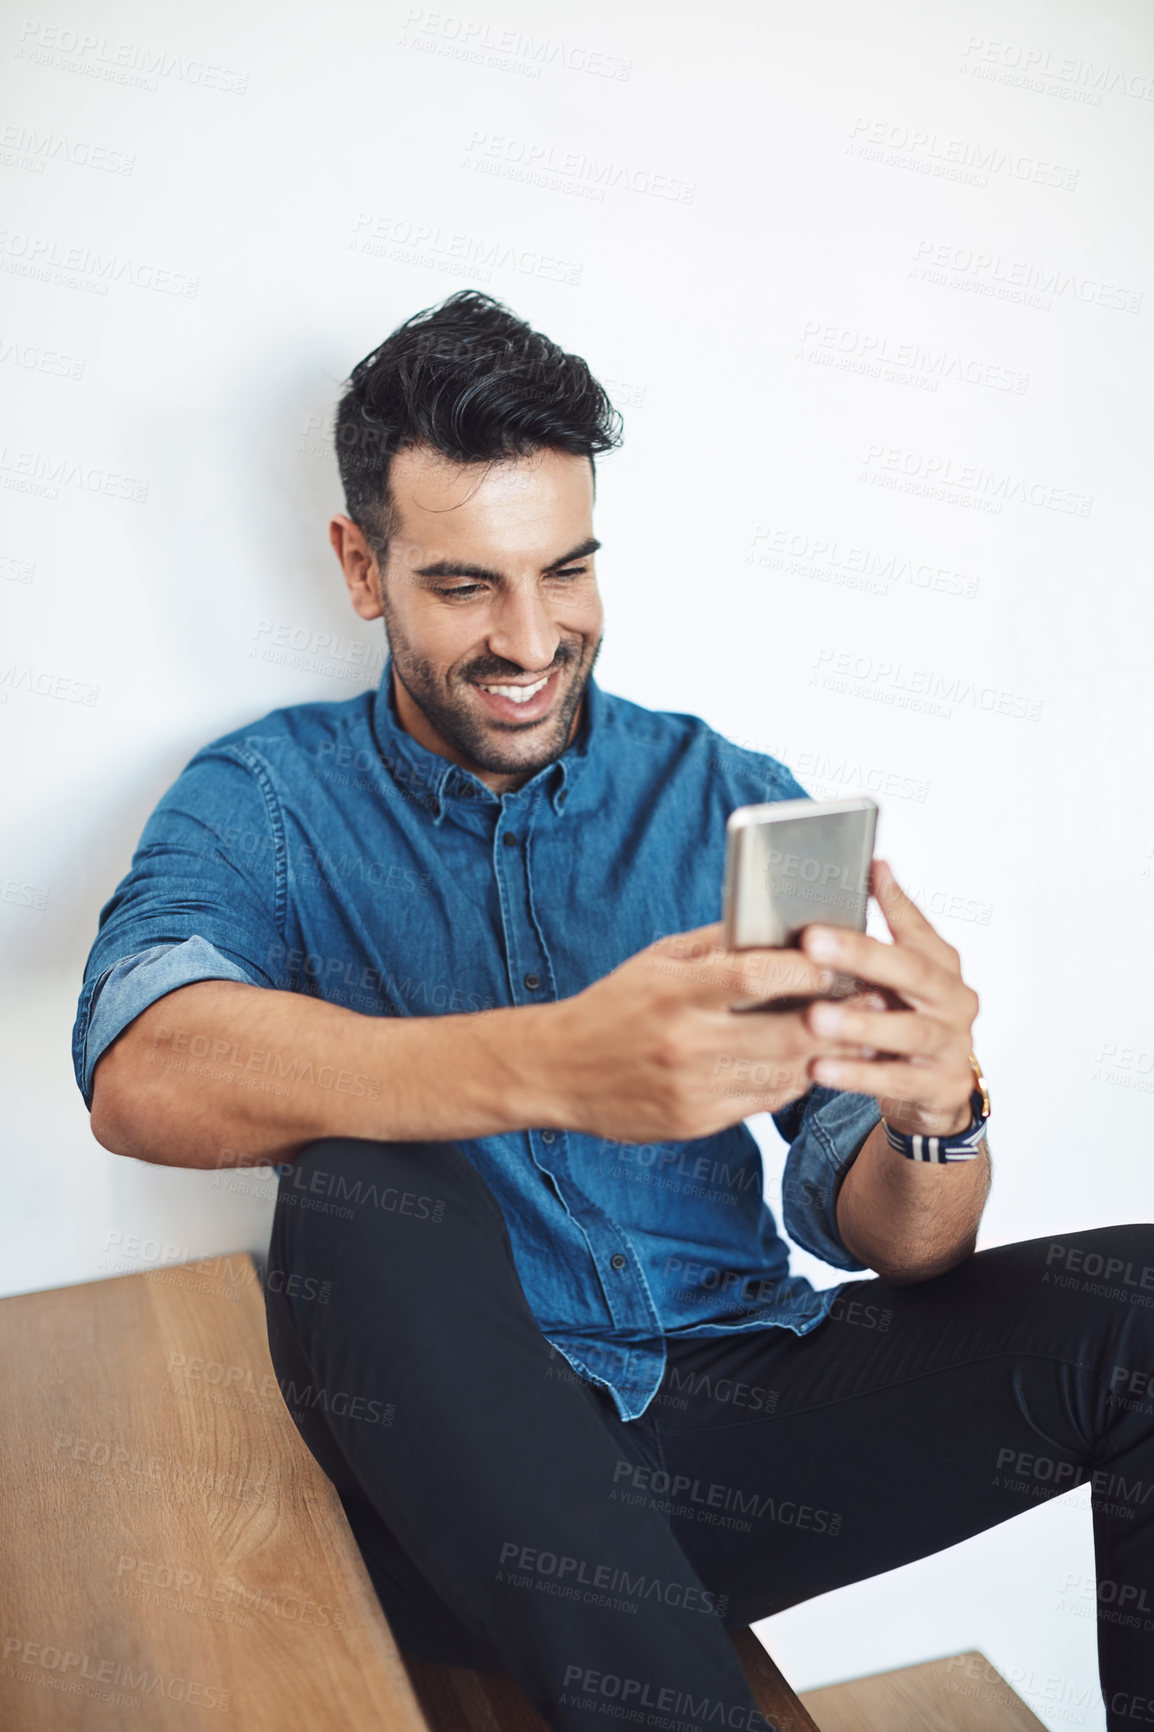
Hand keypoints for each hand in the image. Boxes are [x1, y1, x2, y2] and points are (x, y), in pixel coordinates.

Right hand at [548, 922, 880, 1143]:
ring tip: (856, 1031)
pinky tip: (810, 1062)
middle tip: (873, 999)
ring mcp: (694, 1088)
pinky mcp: (697, 1122)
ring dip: (828, 1053)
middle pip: (788, 1032)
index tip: (838, 958)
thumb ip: (718, 944)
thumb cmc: (613, 1006)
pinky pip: (764, 1102)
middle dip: (839, 1015)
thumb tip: (780, 926)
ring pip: (786, 1073)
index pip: (758, 975)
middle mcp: (687, 1043)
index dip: (808, 967)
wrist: (557, 1071)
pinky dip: (794, 1080)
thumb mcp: (658, 960)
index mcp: (677, 992)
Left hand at [798, 859, 980, 1138]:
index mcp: (942, 966)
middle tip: (812, 942)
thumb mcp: (899, 975)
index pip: (917, 927)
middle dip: (861, 955)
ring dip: (858, 1022)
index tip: (865, 871)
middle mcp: (954, 1000)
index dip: (893, 900)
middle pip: (911, 971)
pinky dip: (857, 1073)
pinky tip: (819, 1067)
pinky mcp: (940, 1085)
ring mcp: (952, 1044)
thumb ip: (890, 928)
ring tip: (814, 1017)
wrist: (935, 1090)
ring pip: (907, 1030)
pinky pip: (895, 1079)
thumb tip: (875, 865)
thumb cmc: (907, 1018)